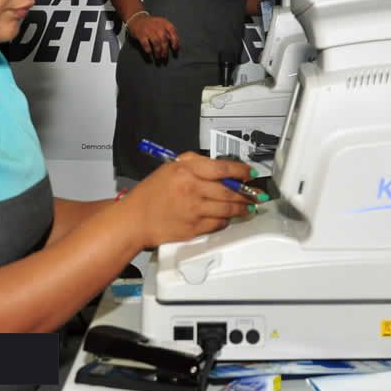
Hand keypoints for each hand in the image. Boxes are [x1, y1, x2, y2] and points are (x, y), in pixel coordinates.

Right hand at [123, 152, 253, 247]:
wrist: (134, 221)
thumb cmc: (149, 195)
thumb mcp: (169, 168)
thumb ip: (193, 163)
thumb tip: (218, 166)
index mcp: (185, 170)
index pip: (222, 168)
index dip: (241, 170)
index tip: (250, 173)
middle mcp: (192, 189)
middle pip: (229, 190)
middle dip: (247, 193)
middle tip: (256, 194)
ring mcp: (194, 210)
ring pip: (228, 208)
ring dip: (242, 208)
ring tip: (249, 207)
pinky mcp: (194, 228)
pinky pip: (218, 223)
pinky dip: (226, 220)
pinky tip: (229, 218)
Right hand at [127, 14, 179, 59]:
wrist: (136, 19)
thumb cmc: (152, 24)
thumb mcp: (161, 24)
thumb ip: (168, 33)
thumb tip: (176, 45)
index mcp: (164, 22)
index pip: (172, 31)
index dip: (175, 40)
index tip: (175, 48)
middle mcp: (157, 25)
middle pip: (163, 39)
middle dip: (165, 49)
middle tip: (164, 56)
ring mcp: (148, 29)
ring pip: (156, 42)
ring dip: (158, 51)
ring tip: (158, 57)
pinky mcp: (140, 34)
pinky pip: (146, 44)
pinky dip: (148, 50)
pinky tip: (149, 53)